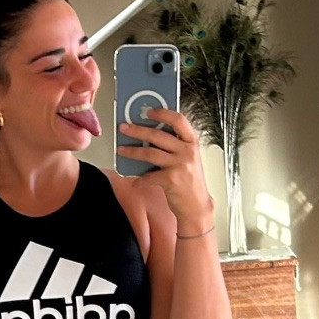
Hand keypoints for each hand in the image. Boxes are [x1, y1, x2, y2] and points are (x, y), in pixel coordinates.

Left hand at [117, 105, 213, 235]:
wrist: (197, 206)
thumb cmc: (189, 181)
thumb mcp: (187, 158)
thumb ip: (173, 146)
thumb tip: (147, 135)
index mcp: (192, 142)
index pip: (178, 120)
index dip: (162, 113)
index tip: (148, 111)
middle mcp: (188, 151)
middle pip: (158, 135)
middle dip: (137, 130)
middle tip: (124, 127)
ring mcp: (180, 165)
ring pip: (150, 153)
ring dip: (132, 151)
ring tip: (121, 150)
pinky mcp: (172, 180)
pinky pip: (149, 176)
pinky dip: (139, 180)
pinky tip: (135, 181)